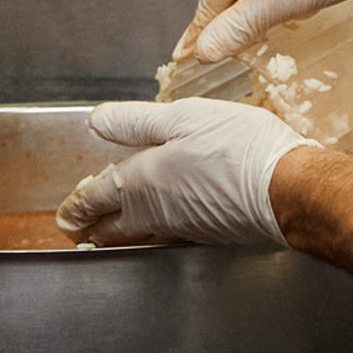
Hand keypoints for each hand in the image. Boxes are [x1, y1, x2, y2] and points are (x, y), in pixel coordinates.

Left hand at [57, 100, 303, 248]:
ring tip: (111, 227)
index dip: (76, 205)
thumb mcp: (184, 118)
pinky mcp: (207, 234)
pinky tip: (162, 219)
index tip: (65, 214)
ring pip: (139, 233)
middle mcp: (156, 212)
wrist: (287, 190)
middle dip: (91, 227)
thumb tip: (97, 122)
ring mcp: (182, 228)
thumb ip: (137, 121)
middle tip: (78, 230)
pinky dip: (153, 229)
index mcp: (143, 182)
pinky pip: (166, 234)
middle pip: (112, 227)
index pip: (95, 198)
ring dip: (120, 230)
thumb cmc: (238, 148)